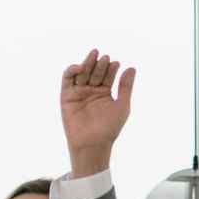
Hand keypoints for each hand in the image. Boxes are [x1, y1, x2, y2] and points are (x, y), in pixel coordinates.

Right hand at [60, 49, 136, 176]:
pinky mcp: (66, 95)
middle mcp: (91, 91)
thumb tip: (131, 68)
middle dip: (100, 64)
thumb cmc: (109, 127)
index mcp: (104, 93)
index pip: (108, 76)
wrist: (92, 143)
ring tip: (95, 54)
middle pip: (95, 72)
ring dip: (88, 63)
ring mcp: (78, 92)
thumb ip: (125, 87)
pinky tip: (82, 66)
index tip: (117, 64)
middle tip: (106, 58)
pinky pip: (68, 78)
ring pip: (82, 72)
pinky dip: (73, 70)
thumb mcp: (122, 105)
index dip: (112, 69)